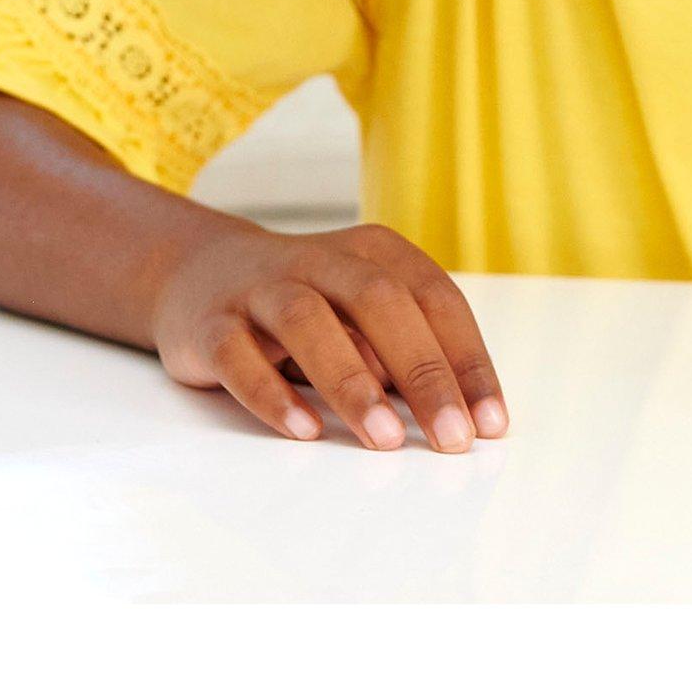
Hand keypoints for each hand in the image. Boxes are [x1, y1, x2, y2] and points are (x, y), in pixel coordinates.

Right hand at [151, 219, 508, 450]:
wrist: (202, 276)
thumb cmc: (310, 307)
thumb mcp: (362, 319)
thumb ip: (403, 352)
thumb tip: (456, 412)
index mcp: (375, 253)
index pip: (436, 299)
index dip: (468, 359)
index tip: (489, 422)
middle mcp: (322, 262)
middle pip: (380, 302)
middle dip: (423, 372)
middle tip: (451, 437)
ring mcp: (262, 289)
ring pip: (308, 322)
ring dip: (351, 381)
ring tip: (385, 438)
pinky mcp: (211, 325)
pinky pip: (239, 354)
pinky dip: (272, 393)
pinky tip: (304, 430)